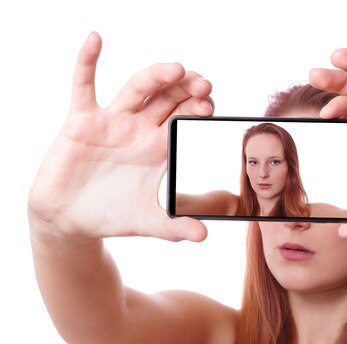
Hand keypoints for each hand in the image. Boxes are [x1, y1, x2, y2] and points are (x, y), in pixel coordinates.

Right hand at [28, 32, 211, 246]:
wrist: (71, 220)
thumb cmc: (113, 216)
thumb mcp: (149, 223)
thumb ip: (176, 227)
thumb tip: (204, 236)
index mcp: (159, 150)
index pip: (183, 122)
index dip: (197, 112)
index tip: (211, 107)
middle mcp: (139, 131)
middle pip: (167, 101)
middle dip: (186, 91)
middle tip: (205, 84)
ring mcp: (112, 123)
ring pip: (137, 91)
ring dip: (156, 77)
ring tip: (177, 69)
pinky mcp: (82, 121)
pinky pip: (84, 87)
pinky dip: (86, 62)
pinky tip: (95, 40)